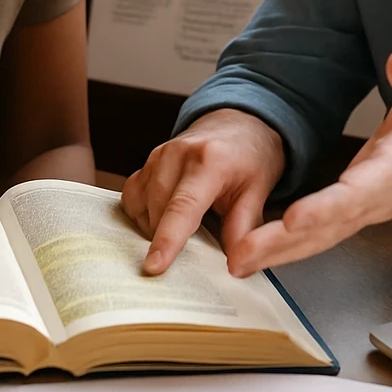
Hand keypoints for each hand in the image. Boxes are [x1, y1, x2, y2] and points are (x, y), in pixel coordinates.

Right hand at [120, 108, 284, 275]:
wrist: (238, 124)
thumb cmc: (251, 157)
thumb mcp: (259, 190)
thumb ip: (244, 228)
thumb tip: (235, 267)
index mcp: (209, 161)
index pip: (183, 206)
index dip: (167, 239)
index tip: (153, 267)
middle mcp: (177, 154)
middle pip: (158, 211)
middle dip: (169, 239)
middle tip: (194, 249)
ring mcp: (157, 156)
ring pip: (141, 206)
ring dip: (156, 227)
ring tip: (185, 228)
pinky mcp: (146, 163)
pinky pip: (132, 197)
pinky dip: (143, 215)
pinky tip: (165, 218)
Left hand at [226, 49, 391, 276]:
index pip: (362, 189)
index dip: (328, 207)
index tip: (293, 219)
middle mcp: (382, 195)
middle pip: (332, 224)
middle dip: (287, 241)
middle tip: (242, 254)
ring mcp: (367, 210)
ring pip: (322, 237)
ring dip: (280, 252)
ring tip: (238, 261)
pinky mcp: (354, 214)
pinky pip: (320, 236)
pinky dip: (287, 249)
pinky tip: (254, 255)